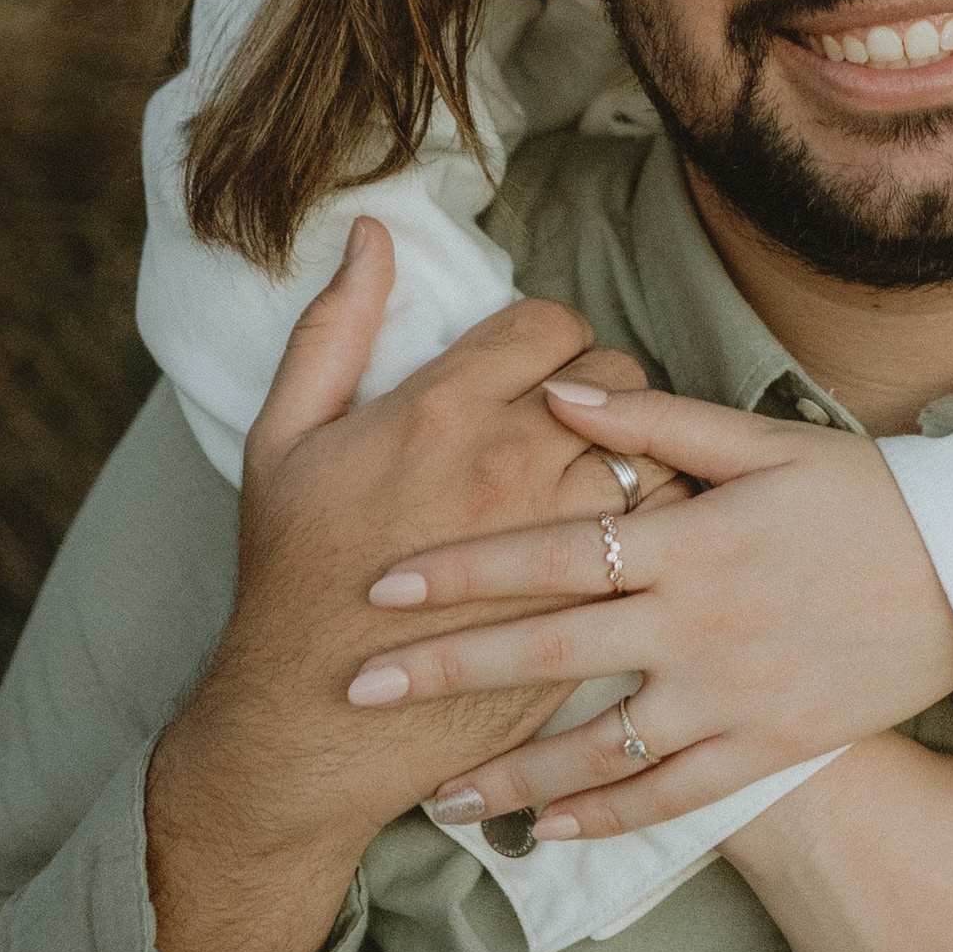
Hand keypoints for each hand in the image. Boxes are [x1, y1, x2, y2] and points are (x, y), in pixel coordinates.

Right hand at [145, 223, 674, 951]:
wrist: (316, 718)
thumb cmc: (292, 575)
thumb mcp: (283, 438)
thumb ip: (335, 326)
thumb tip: (374, 233)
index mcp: (445, 407)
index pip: (552, 323)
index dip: (546, 340)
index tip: (530, 370)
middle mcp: (516, 460)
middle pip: (618, 375)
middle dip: (601, 390)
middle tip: (572, 423)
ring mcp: (564, 535)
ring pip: (658, 449)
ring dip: (641, 453)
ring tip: (609, 474)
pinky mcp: (595, 601)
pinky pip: (669, 531)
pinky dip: (664, 523)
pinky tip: (632, 539)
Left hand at [354, 389, 952, 838]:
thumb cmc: (868, 493)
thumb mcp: (765, 439)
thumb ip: (655, 417)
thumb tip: (559, 382)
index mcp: (692, 537)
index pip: (551, 549)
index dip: (462, 565)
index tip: (381, 581)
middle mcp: (700, 623)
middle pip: (550, 651)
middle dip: (447, 670)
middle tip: (357, 686)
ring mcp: (734, 697)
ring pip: (598, 747)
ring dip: (507, 772)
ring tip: (430, 795)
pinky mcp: (770, 748)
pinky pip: (671, 796)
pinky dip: (603, 815)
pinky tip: (542, 828)